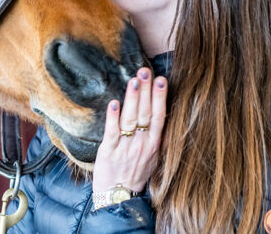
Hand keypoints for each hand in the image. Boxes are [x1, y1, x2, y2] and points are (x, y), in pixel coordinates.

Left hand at [93, 67, 167, 193]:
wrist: (119, 200)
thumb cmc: (135, 175)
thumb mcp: (152, 158)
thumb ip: (154, 136)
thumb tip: (158, 113)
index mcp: (154, 144)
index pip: (159, 116)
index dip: (160, 97)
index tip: (161, 79)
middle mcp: (142, 144)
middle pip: (145, 113)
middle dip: (146, 90)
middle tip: (145, 71)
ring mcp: (126, 147)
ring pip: (130, 119)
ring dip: (132, 98)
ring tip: (133, 81)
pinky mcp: (109, 151)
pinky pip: (112, 131)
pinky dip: (113, 117)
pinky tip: (114, 103)